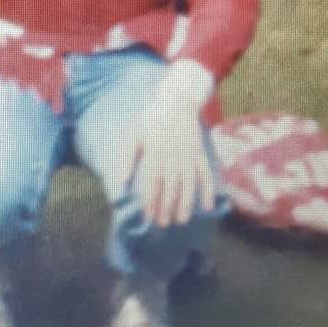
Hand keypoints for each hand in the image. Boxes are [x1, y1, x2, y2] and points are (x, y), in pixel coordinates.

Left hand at [111, 65, 215, 227]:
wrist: (176, 102)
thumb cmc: (151, 120)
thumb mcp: (134, 134)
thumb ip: (126, 157)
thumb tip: (119, 182)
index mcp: (155, 153)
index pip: (153, 183)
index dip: (151, 201)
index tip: (148, 217)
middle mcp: (173, 157)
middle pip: (170, 187)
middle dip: (166, 208)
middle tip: (163, 224)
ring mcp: (189, 156)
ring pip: (188, 185)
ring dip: (185, 204)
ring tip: (181, 220)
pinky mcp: (200, 154)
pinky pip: (206, 175)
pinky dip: (208, 191)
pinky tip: (207, 207)